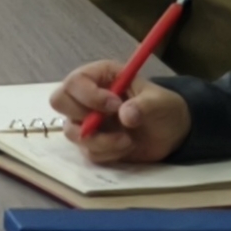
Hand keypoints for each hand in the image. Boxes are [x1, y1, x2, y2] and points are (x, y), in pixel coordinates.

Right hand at [51, 65, 189, 167]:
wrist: (171, 133)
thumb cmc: (162, 107)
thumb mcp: (160, 102)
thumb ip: (144, 105)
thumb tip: (126, 115)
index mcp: (100, 76)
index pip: (75, 82)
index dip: (89, 95)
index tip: (115, 106)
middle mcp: (86, 96)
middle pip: (59, 101)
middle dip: (83, 116)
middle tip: (108, 121)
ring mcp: (85, 121)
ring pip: (72, 132)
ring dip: (101, 141)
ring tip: (127, 140)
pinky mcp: (91, 143)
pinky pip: (87, 152)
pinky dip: (108, 153)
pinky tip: (126, 147)